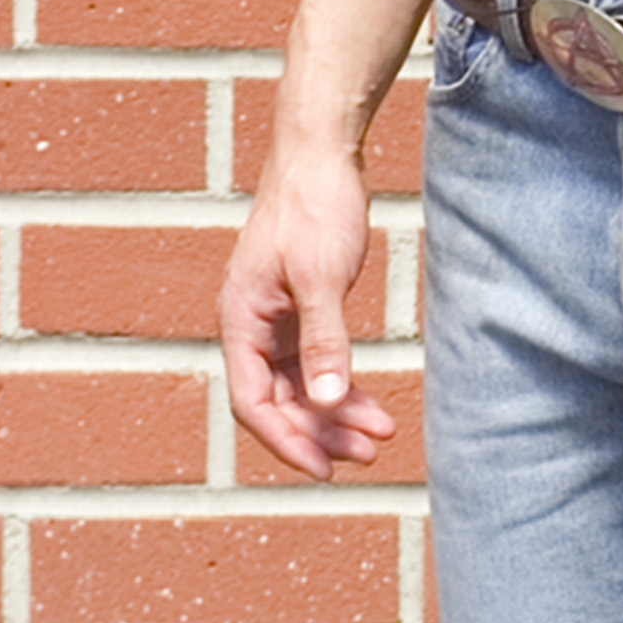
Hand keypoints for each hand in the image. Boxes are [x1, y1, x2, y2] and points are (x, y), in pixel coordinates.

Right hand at [218, 151, 396, 480]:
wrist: (321, 153)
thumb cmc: (315, 206)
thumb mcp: (322, 276)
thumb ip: (324, 340)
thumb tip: (326, 402)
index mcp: (240, 319)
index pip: (252, 402)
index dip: (286, 440)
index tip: (324, 469)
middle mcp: (250, 326)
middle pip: (279, 401)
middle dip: (322, 432)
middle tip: (369, 454)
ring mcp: (274, 319)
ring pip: (301, 386)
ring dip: (337, 413)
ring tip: (381, 435)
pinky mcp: (299, 309)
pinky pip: (315, 362)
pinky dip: (341, 383)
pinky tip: (371, 403)